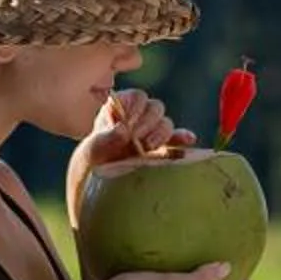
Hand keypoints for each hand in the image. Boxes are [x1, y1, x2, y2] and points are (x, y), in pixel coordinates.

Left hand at [76, 88, 194, 171]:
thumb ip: (106, 139)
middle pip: (155, 108)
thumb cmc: (93, 163)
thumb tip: (124, 130)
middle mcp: (138, 117)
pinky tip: (188, 140)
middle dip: (147, 124)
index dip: (136, 109)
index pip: (137, 97)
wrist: (101, 182)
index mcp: (119, 108)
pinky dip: (182, 138)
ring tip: (148, 148)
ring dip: (161, 134)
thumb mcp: (92, 151)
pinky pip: (178, 139)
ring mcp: (152, 132)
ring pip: (166, 123)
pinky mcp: (163, 148)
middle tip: (136, 140)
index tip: (128, 125)